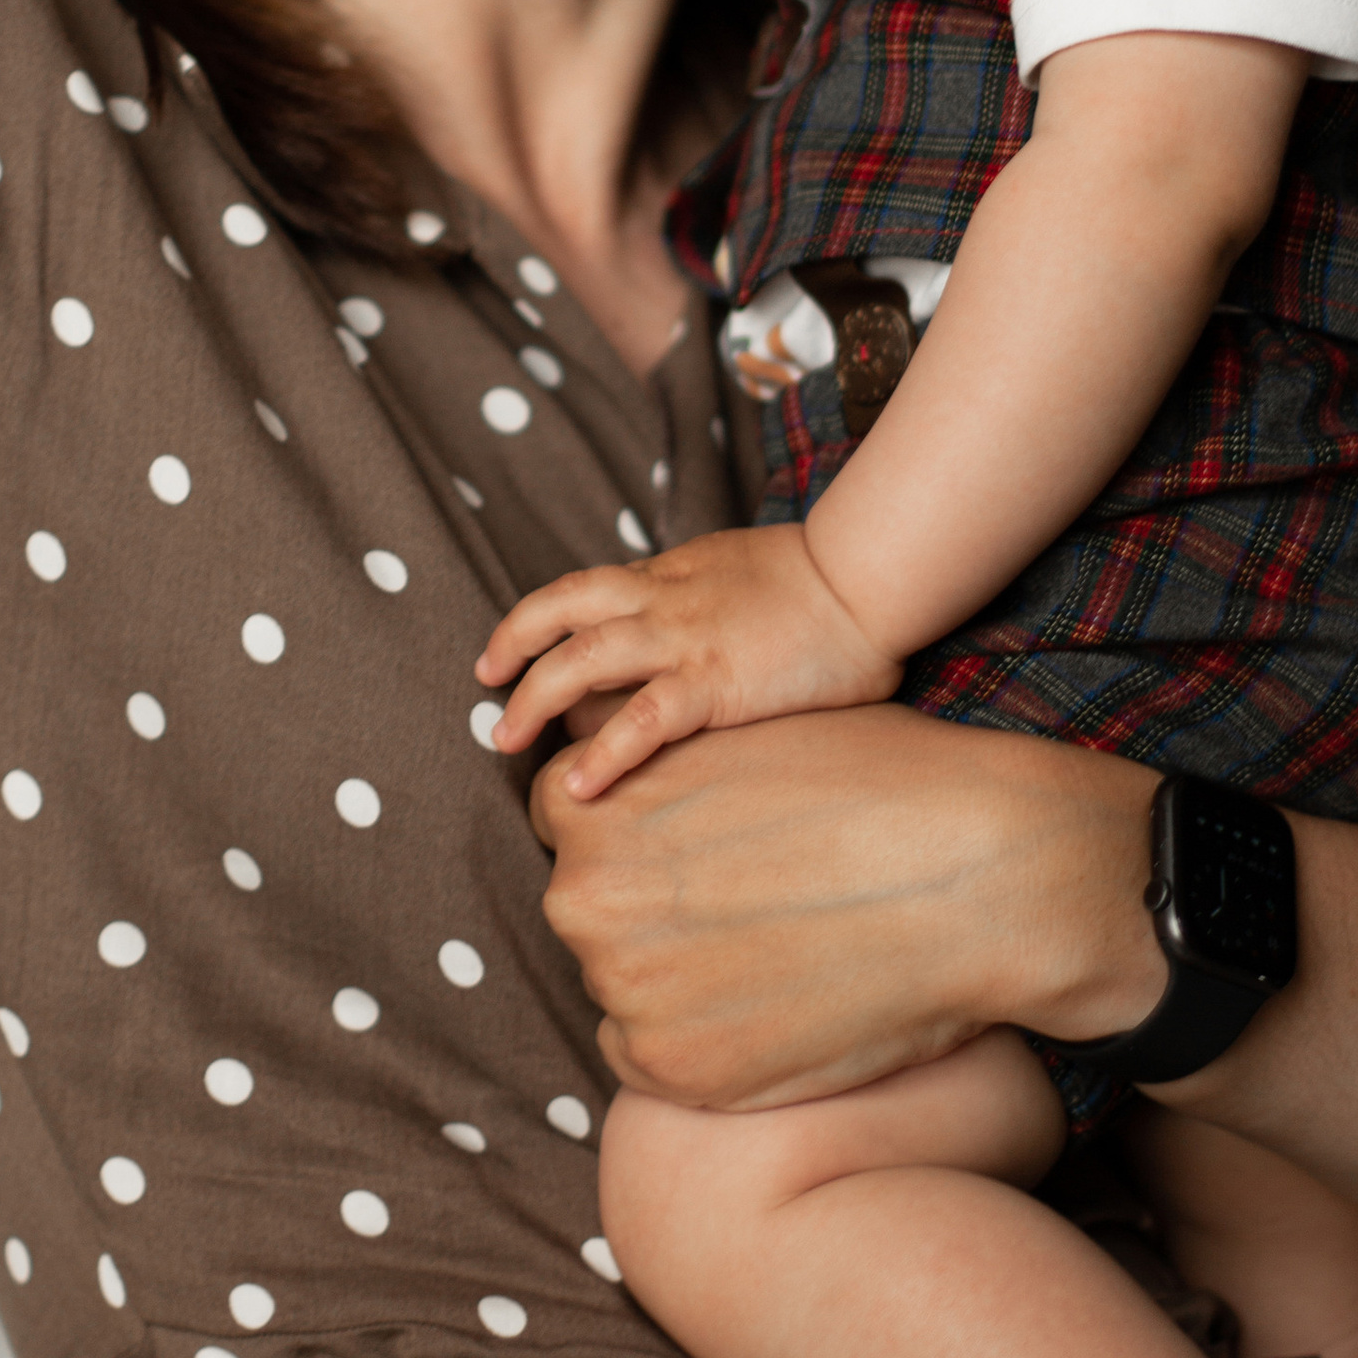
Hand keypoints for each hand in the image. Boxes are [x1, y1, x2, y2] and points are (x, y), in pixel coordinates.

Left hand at [476, 524, 903, 798]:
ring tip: (503, 739)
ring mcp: (684, 640)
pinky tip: (578, 784)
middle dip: (512, 649)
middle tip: (486, 689)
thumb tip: (698, 640)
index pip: (582, 591)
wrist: (871, 577)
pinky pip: (642, 719)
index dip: (536, 621)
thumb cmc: (828, 582)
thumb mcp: (745, 573)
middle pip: (559, 612)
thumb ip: (710, 600)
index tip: (508, 654)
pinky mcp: (714, 683)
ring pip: (580, 658)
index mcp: (672, 575)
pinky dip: (603, 752)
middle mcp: (665, 601)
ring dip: (531, 697)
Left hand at [533, 704, 1160, 1104]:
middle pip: (591, 905)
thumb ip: (659, 757)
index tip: (696, 841)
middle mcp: (587, 903)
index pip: (568, 818)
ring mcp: (626, 995)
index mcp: (597, 806)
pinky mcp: (676, 1075)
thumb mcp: (745, 734)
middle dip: (650, 902)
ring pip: (623, 985)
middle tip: (747, 898)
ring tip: (778, 949)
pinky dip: (700, 1041)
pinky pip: (652, 1059)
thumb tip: (613, 755)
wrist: (982, 878)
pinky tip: (775, 1003)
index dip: (637, 825)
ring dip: (676, 974)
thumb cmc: (882, 784)